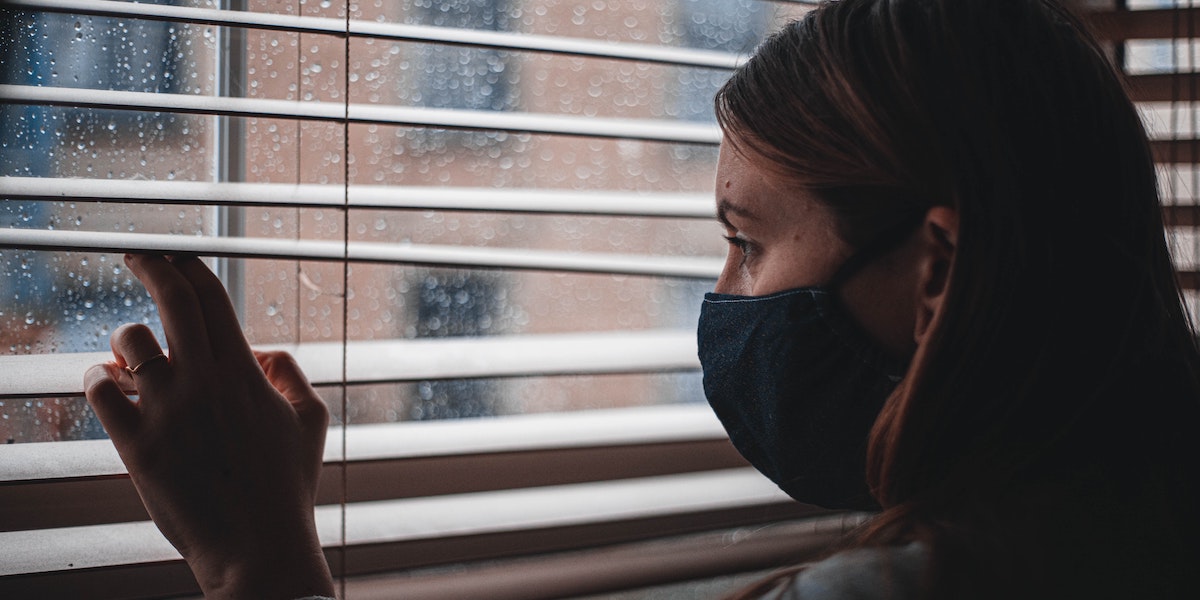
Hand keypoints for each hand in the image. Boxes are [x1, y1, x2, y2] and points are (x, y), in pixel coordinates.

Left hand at [83, 254, 334, 598]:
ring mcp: (168, 411)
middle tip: (138, 256)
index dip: (188, 265)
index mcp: (246, 372)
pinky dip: (98, 379)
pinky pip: (99, 390)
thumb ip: (291, 374)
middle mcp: (206, 381)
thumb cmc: (287, 488)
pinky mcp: (137, 443)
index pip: (212, 296)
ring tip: (127, 353)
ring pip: (130, 342)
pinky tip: (106, 384)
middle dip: (151, 266)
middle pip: (171, 299)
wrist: (257, 547)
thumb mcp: (311, 422)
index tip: (174, 255)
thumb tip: (263, 349)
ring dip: (126, 339)